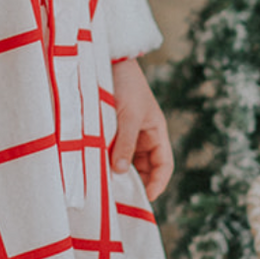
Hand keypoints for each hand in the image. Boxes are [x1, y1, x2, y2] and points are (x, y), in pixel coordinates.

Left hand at [109, 57, 172, 199]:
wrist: (108, 61)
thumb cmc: (126, 85)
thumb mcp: (129, 116)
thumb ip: (126, 143)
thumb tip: (121, 171)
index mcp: (156, 132)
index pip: (163, 164)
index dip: (158, 182)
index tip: (146, 197)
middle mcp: (142, 136)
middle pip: (143, 167)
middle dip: (135, 181)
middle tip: (120, 196)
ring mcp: (125, 134)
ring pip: (125, 161)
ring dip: (118, 172)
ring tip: (106, 185)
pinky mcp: (109, 131)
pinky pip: (110, 151)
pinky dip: (105, 161)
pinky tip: (96, 168)